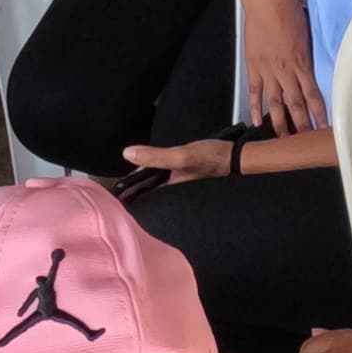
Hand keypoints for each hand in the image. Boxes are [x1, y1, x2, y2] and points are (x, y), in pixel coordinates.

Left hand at [122, 134, 246, 184]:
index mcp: (170, 193)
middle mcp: (174, 194)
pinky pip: (166, 179)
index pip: (141, 198)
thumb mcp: (181, 156)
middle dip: (135, 188)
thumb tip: (128, 154)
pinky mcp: (186, 179)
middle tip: (119, 182)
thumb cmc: (214, 159)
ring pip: (157, 186)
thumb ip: (155, 156)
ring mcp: (180, 187)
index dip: (127, 193)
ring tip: (134, 175)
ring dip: (147, 179)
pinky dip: (160, 175)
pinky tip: (157, 169)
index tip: (112, 190)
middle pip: (148, 193)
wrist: (238, 158)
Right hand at [234, 0, 325, 130]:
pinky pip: (255, 91)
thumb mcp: (307, 33)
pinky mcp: (254, 66)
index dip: (319, 114)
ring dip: (280, 122)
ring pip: (275, 103)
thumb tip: (311, 69)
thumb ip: (308, 55)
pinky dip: (255, 107)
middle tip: (306, 141)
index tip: (325, 128)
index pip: (313, 95)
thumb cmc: (289, 10)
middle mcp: (285, 70)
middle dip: (302, 125)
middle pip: (295, 104)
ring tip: (284, 139)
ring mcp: (268, 70)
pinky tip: (258, 121)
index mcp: (301, 62)